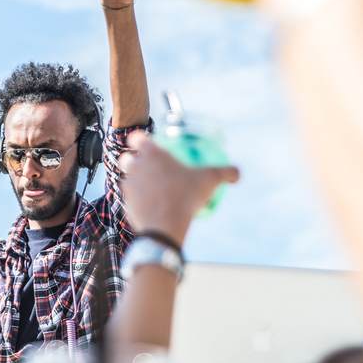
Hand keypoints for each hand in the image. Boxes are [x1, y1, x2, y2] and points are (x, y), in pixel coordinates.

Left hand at [119, 132, 238, 246]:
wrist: (165, 225)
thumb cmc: (186, 196)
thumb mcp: (209, 181)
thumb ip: (224, 173)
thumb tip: (237, 173)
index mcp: (151, 154)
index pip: (137, 137)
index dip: (140, 138)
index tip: (146, 143)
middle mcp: (136, 167)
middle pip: (126, 157)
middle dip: (133, 159)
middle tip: (147, 166)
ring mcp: (128, 186)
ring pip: (126, 179)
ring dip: (136, 181)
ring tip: (151, 188)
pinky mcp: (126, 204)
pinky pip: (130, 199)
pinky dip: (137, 200)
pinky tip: (150, 205)